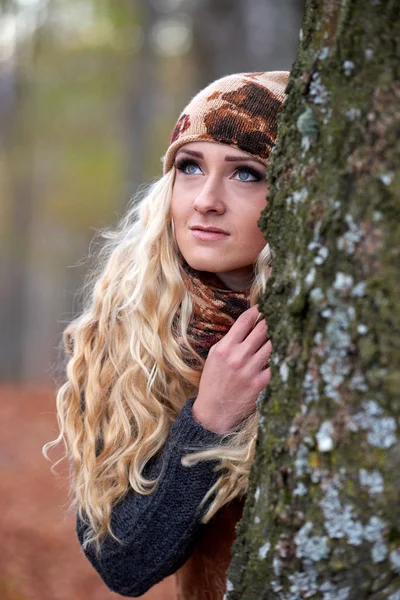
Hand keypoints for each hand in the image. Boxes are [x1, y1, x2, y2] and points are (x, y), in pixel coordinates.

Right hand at [192, 305, 271, 433]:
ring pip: (273, 344)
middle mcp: (239, 357)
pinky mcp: (261, 382)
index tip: (263, 307)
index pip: (245, 321)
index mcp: (225, 348)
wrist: (214, 410)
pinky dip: (279, 356)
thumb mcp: (214, 356)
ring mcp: (251, 370)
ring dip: (278, 336)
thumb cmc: (213, 381)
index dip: (257, 310)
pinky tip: (282, 352)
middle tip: (278, 315)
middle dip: (271, 320)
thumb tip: (247, 324)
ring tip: (283, 331)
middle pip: (263, 329)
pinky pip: (276, 363)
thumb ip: (229, 340)